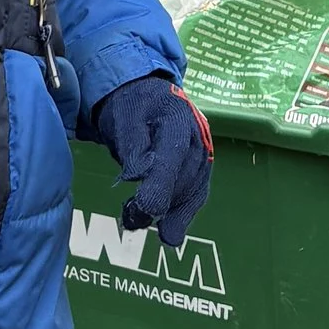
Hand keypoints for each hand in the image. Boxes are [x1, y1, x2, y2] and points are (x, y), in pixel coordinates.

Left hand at [90, 72, 213, 247]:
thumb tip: (138, 175)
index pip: (172, 156)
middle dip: (160, 203)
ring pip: (193, 190)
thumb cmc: (133, 107)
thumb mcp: (124, 120)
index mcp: (177, 119)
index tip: (143, 208)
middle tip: (131, 220)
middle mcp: (198, 138)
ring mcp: (203, 154)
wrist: (149, 96)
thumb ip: (132, 147)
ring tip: (145, 227)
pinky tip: (171, 232)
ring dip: (172, 214)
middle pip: (184, 178)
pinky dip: (183, 214)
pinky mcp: (201, 168)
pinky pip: (196, 194)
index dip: (159, 185)